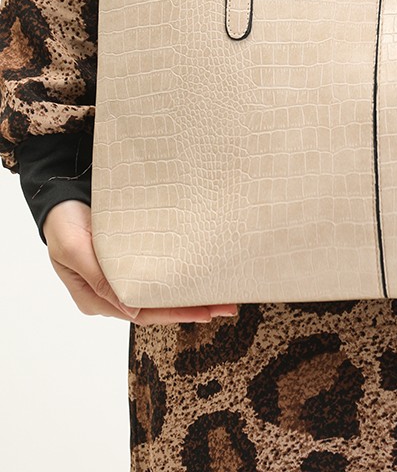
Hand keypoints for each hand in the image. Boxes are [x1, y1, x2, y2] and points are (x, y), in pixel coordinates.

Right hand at [43, 200, 238, 324]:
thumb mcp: (74, 250)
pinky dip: (177, 275)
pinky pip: (156, 272)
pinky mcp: (127, 258)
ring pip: (158, 292)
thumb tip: (131, 311)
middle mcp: (109, 293)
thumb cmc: (63, 223)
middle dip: (189, 308)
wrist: (58, 196)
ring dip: (188, 293)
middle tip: (224, 306)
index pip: (141, 313)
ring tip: (220, 295)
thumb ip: (99, 280)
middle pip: (155, 307)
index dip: (173, 314)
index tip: (203, 312)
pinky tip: (197, 275)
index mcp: (95, 298)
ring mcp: (118, 276)